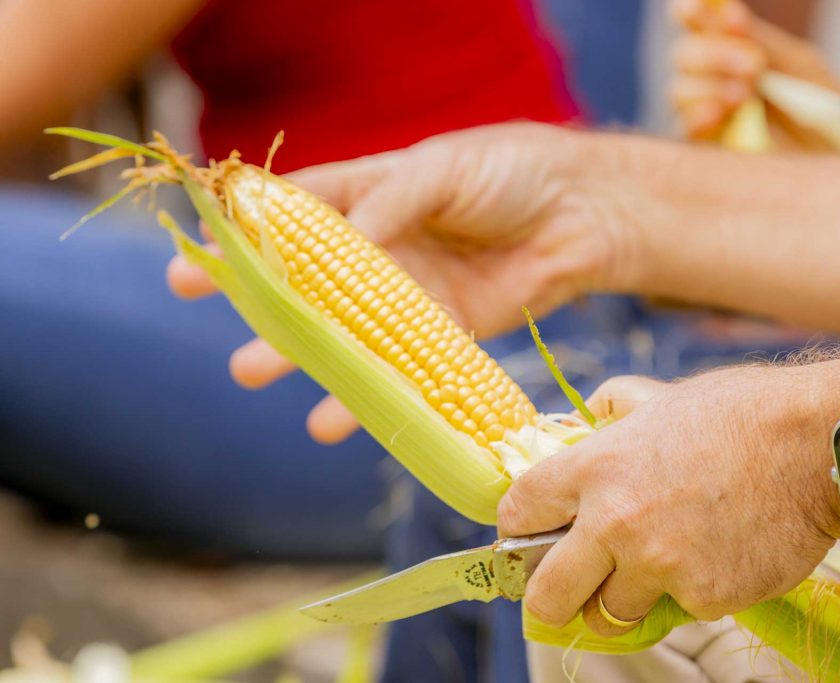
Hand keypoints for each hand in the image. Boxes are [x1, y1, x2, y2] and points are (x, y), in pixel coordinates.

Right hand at [166, 123, 646, 443]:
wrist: (582, 215)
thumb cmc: (510, 172)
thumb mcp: (444, 169)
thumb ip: (390, 202)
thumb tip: (341, 241)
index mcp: (370, 192)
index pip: (295, 213)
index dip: (245, 233)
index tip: (196, 253)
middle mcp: (379, 247)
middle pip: (306, 278)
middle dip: (256, 298)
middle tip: (199, 306)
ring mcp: (407, 295)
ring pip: (342, 331)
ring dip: (297, 354)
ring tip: (251, 372)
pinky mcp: (442, 334)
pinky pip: (398, 369)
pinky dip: (367, 397)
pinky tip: (330, 422)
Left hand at [497, 360, 839, 635]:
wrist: (818, 444)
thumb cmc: (739, 412)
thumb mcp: (659, 396)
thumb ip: (610, 411)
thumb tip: (581, 420)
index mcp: (595, 467)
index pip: (518, 512)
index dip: (517, 526)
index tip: (526, 534)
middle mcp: (615, 523)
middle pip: (547, 595)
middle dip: (545, 600)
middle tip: (557, 596)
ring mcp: (661, 565)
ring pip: (610, 616)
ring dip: (617, 603)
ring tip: (643, 576)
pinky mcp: (706, 597)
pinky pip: (679, 610)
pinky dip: (689, 593)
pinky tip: (714, 556)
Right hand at [670, 0, 839, 140]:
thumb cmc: (826, 110)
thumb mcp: (801, 68)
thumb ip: (764, 43)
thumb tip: (728, 14)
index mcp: (732, 50)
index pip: (697, 23)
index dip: (696, 12)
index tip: (715, 12)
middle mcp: (711, 80)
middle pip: (683, 56)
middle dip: (713, 54)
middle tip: (753, 65)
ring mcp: (706, 117)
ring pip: (679, 91)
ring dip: (708, 86)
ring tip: (745, 95)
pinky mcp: (707, 153)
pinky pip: (684, 132)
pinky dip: (697, 118)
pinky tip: (718, 114)